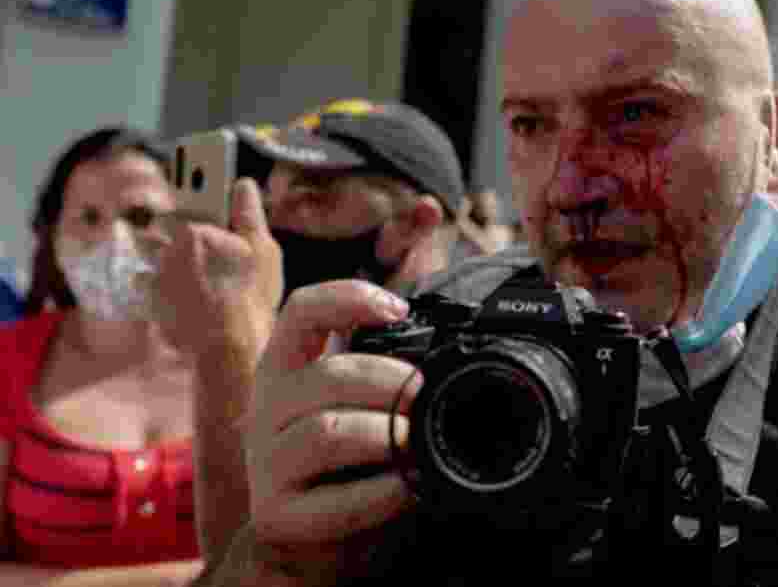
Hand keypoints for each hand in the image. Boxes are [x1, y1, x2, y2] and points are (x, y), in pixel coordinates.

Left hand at [153, 178, 282, 355]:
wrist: (230, 346)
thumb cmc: (251, 296)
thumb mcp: (263, 250)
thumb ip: (249, 214)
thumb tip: (244, 184)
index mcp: (193, 232)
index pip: (176, 211)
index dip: (184, 214)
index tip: (191, 214)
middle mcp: (166, 253)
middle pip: (151, 234)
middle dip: (162, 235)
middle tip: (186, 244)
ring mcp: (155, 281)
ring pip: (144, 262)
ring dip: (154, 263)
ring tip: (177, 271)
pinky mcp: (152, 306)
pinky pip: (144, 290)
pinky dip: (154, 290)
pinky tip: (173, 295)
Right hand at [239, 279, 419, 580]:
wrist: (310, 546)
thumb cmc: (346, 465)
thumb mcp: (355, 406)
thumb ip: (380, 371)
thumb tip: (444, 340)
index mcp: (286, 370)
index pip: (302, 311)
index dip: (349, 298)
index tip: (399, 310)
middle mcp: (268, 409)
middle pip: (328, 375)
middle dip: (390, 382)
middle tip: (426, 397)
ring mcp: (267, 464)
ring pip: (328, 433)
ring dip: (385, 434)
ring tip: (416, 443)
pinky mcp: (278, 515)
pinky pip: (335, 500)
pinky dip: (381, 494)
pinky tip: (407, 489)